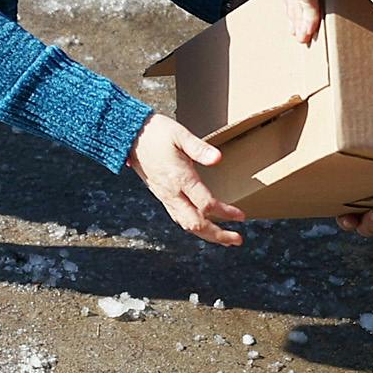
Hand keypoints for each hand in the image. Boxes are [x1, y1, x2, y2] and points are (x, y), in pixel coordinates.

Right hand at [129, 114, 246, 246]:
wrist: (130, 137)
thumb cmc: (156, 133)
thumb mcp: (180, 135)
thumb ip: (199, 148)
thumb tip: (218, 158)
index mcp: (179, 178)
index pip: (206, 204)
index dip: (226, 212)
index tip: (241, 216)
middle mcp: (172, 193)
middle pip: (196, 224)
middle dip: (218, 235)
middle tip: (237, 240)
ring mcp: (165, 196)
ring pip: (186, 224)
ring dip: (207, 235)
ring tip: (224, 239)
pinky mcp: (161, 196)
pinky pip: (178, 218)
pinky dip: (193, 227)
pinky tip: (202, 227)